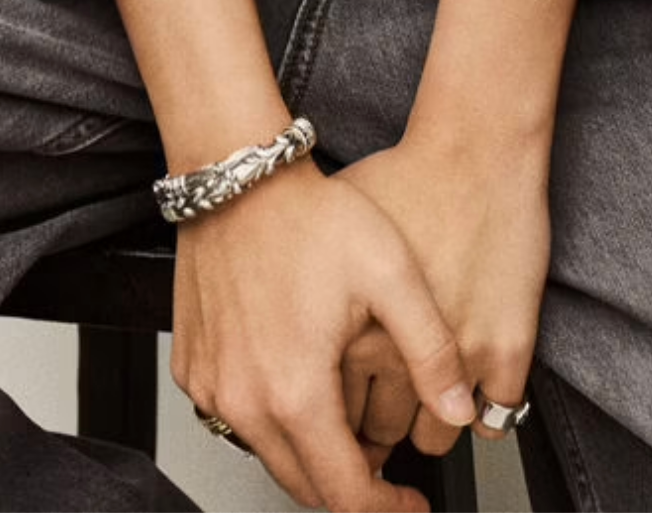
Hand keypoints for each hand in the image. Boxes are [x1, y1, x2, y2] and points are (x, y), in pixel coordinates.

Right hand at [170, 155, 479, 510]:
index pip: (345, 493)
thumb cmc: (308, 216)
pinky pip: (236, 419)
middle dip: (351, 487)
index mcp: (295, 392)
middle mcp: (244, 402)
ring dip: (312, 454)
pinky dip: (272, 421)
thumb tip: (459, 412)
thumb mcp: (392, 273)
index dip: (386, 508)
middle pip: (304, 485)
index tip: (411, 503)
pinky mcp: (193, 367)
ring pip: (269, 455)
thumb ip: (431, 350)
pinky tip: (301, 385)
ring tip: (350, 421)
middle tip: (388, 467)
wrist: (237, 173)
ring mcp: (212, 387)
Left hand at [332, 131, 550, 462]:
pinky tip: (467, 382)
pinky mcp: (508, 353)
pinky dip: (481, 408)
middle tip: (378, 410)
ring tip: (421, 395)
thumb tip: (288, 337)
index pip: (333, 419)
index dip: (335, 428)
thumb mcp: (333, 243)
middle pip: (381, 434)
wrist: (475, 150)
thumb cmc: (405, 178)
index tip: (341, 425)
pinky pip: (493, 421)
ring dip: (428, 424)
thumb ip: (313, 299)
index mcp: (351, 332)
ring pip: (435, 437)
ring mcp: (459, 359)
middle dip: (376, 431)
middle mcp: (399, 354)